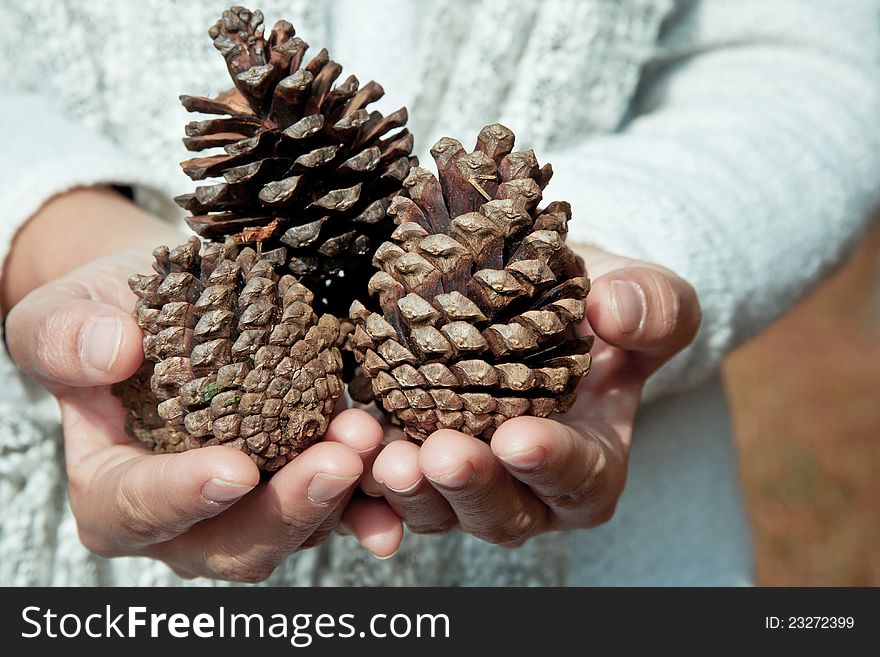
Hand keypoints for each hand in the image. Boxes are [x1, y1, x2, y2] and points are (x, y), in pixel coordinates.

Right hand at [2, 189, 402, 580]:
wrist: (176, 301)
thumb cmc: (112, 311)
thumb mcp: (65, 309)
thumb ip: (64, 336)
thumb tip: (112, 351)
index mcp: (113, 487)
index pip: (137, 509)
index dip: (182, 497)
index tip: (232, 469)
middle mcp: (186, 515)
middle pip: (233, 542)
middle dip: (287, 509)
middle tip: (336, 463)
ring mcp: (250, 504)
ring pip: (297, 526)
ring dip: (341, 494)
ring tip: (370, 438)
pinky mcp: (300, 478)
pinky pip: (341, 501)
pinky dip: (373, 493)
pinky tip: (402, 464)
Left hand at [368, 245, 700, 545]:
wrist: (536, 300)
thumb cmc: (597, 303)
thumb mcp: (643, 295)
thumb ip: (652, 308)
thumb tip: (612, 310)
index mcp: (591, 462)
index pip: (579, 478)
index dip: (550, 464)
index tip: (518, 439)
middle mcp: (527, 489)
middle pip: (501, 512)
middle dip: (468, 485)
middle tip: (437, 454)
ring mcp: (466, 482)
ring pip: (436, 510)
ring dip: (408, 490)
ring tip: (383, 455)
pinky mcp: (414, 462)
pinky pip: (383, 489)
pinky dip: (360, 483)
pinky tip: (341, 453)